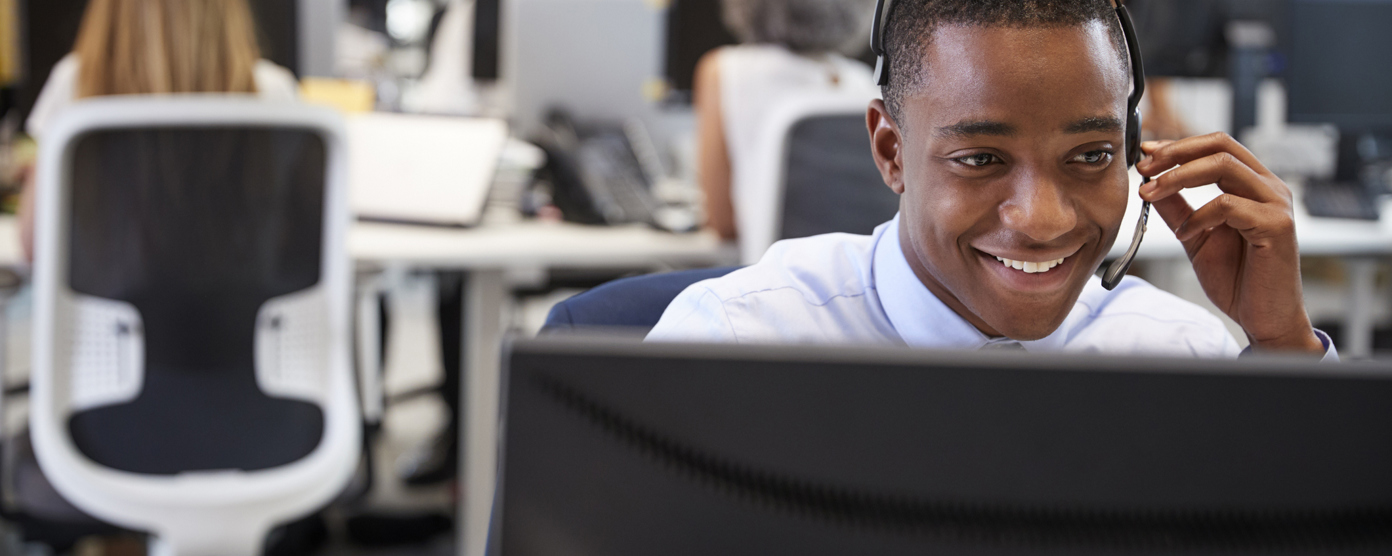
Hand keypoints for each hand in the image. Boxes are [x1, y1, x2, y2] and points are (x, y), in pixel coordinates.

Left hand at [1136, 133, 1323, 353]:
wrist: (1264, 318)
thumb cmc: (1238, 280)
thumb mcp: (1195, 237)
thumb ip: (1176, 209)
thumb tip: (1149, 182)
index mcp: (1253, 186)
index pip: (1218, 146)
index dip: (1179, 146)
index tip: (1146, 153)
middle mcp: (1269, 188)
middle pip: (1221, 145)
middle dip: (1176, 152)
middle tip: (1144, 167)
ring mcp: (1276, 204)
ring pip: (1223, 166)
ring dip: (1178, 177)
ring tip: (1151, 193)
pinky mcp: (1277, 226)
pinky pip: (1228, 205)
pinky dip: (1198, 215)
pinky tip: (1183, 233)